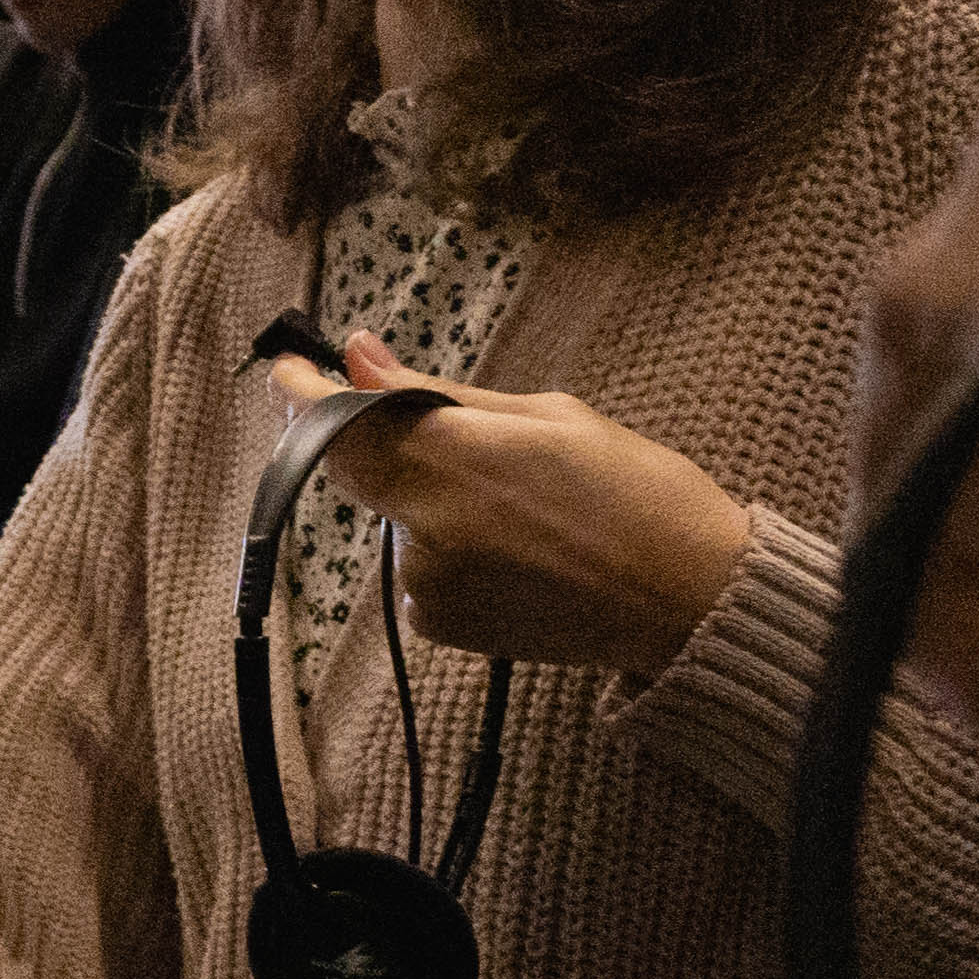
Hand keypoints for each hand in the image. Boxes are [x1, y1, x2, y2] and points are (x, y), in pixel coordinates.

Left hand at [283, 340, 751, 677]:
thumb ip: (437, 394)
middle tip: (438, 429)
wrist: (688, 600)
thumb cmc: (637, 493)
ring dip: (427, 497)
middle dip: (374, 440)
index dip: (300, 395)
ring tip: (519, 503)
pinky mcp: (437, 623)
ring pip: (394, 516)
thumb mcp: (546, 416)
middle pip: (355, 469)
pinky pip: (416, 564)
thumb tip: (357, 354)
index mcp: (456, 461)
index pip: (338, 424)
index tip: (289, 369)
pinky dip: (445, 544)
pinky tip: (514, 548)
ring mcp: (427, 583)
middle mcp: (427, 527)